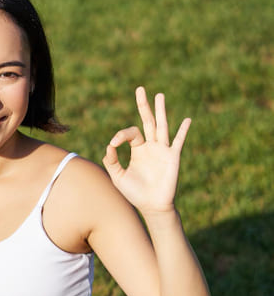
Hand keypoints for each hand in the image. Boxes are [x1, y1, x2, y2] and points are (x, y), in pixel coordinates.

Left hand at [102, 87, 190, 213]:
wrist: (151, 207)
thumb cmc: (135, 193)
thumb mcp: (118, 177)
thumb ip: (112, 161)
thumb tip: (109, 145)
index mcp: (138, 149)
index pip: (130, 133)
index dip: (120, 135)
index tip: (114, 144)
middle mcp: (151, 146)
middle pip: (147, 121)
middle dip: (143, 105)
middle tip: (140, 89)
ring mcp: (162, 150)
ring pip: (162, 126)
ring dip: (160, 111)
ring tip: (159, 95)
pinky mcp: (172, 157)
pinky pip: (178, 142)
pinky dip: (182, 131)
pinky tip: (187, 120)